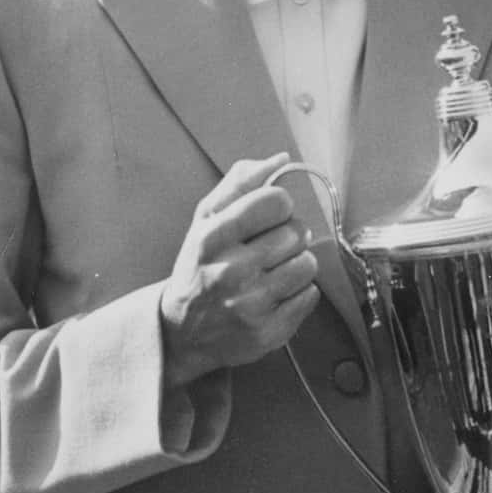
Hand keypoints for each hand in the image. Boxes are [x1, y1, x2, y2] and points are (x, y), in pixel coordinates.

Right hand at [160, 153, 321, 387]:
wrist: (181, 331)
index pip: (275, 201)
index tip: (268, 217)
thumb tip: (281, 159)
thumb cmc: (199, 266)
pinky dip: (299, 293)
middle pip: (296, 233)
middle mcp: (230, 271)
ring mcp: (250, 305)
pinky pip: (310, 296)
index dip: (279, 206)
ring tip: (273, 272)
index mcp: (213, 237)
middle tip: (269, 248)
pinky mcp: (268, 332)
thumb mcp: (206, 220)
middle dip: (288, 237)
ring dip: (296, 265)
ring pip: (307, 265)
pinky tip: (276, 295)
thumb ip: (241, 184)